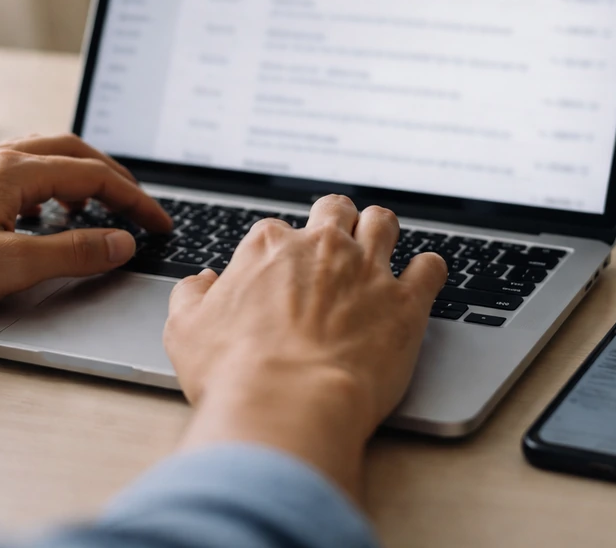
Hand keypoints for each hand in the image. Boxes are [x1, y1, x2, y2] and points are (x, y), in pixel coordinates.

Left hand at [0, 135, 171, 312]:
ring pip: (42, 157)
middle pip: (72, 153)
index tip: (157, 222)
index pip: (94, 176)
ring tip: (94, 209)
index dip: (133, 200)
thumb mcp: (10, 266)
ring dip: (78, 177)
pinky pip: (16, 170)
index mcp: (15, 170)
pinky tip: (38, 213)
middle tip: (135, 206)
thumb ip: (74, 252)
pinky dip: (46, 185)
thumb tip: (121, 242)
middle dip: (111, 178)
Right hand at [163, 194, 446, 497]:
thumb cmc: (233, 373)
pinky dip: (429, 270)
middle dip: (335, 220)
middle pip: (334, 210)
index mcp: (268, 248)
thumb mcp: (185, 330)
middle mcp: (320, 248)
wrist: (287, 405)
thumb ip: (191, 296)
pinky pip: (430, 267)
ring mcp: (366, 270)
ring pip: (383, 223)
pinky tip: (424, 279)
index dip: (281, 251)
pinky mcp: (405, 302)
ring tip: (381, 245)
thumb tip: (203, 281)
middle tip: (335, 243)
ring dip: (381, 230)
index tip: (283, 271)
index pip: (276, 231)